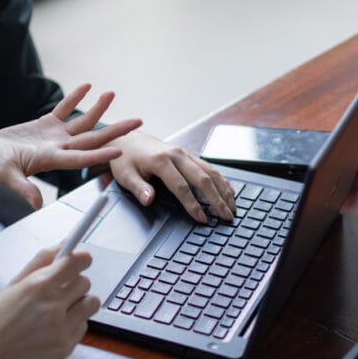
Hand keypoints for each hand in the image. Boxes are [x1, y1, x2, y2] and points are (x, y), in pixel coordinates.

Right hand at [0, 84, 141, 208]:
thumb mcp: (7, 176)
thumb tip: (35, 204)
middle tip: (137, 121)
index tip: (120, 149)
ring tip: (112, 94)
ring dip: (98, 109)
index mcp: (51, 159)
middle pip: (91, 138)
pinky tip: (87, 86)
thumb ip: (23, 188)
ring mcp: (54, 136)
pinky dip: (75, 98)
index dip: (100, 153)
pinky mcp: (45, 125)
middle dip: (115, 130)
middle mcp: (58, 148)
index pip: (81, 157)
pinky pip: (64, 110)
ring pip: (81, 122)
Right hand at [0, 246, 99, 358]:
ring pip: (90, 304)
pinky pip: (83, 327)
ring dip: (78, 304)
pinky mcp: (65, 347)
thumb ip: (40, 263)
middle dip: (73, 284)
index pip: (77, 262)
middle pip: (85, 282)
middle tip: (57, 292)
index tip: (80, 260)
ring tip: (58, 311)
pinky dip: (72, 325)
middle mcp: (53, 306)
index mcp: (38, 286)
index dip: (80, 259)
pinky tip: (52, 329)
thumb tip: (63, 245)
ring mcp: (61, 329)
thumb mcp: (12, 286)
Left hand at [107, 131, 236, 222]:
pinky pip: (209, 167)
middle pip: (203, 178)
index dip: (193, 204)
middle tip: (227, 217)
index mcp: (161, 160)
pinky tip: (229, 192)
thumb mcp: (125, 175)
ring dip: (224, 190)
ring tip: (232, 208)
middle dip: (217, 199)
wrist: (127, 139)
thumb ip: (138, 188)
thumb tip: (148, 200)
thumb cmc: (125, 159)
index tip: (202, 219)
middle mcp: (177, 155)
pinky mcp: (188, 155)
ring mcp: (184, 153)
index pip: (181, 186)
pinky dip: (221, 180)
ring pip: (211, 171)